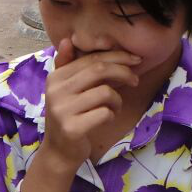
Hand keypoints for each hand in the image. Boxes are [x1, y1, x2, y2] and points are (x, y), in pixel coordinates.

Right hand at [37, 38, 140, 169]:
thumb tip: (67, 40)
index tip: (135, 60)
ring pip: (105, 92)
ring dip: (117, 100)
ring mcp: (63, 110)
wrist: (59, 152)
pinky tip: (107, 118)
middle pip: (99, 70)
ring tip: (114, 107)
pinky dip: (112, 115)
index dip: (117, 57)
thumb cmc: (69, 116)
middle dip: (123, 72)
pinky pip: (105, 113)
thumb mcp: (65, 90)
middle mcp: (56, 91)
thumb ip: (67, 65)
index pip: (91, 59)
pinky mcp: (72, 128)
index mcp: (56, 78)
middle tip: (135, 80)